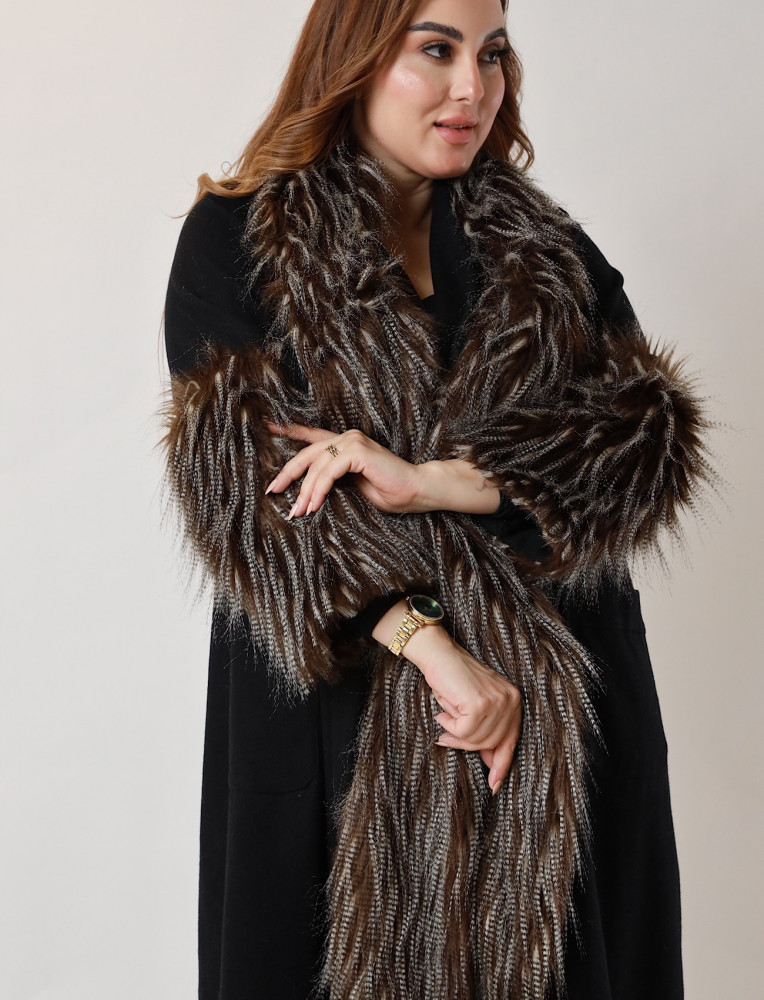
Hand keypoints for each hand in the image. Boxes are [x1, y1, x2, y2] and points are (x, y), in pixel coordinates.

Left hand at [263, 421, 422, 515]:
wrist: (416, 491)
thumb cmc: (390, 492)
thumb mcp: (354, 486)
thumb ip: (334, 481)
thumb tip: (308, 493)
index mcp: (346, 445)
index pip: (313, 436)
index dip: (291, 431)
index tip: (269, 427)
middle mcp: (347, 438)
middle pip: (307, 454)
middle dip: (288, 474)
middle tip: (273, 491)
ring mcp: (353, 442)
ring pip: (316, 466)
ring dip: (305, 492)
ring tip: (298, 511)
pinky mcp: (358, 451)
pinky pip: (328, 472)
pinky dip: (319, 490)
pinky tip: (315, 505)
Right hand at [406, 628, 522, 794]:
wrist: (439, 654)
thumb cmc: (453, 679)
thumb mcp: (476, 707)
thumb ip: (487, 731)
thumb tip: (491, 764)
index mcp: (514, 700)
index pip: (511, 740)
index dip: (502, 764)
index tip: (494, 784)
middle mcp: (511, 700)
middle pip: (492, 743)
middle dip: (467, 745)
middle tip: (447, 738)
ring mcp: (497, 702)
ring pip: (476, 739)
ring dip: (456, 734)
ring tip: (445, 719)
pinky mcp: (480, 704)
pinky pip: (463, 732)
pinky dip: (449, 725)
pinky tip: (443, 712)